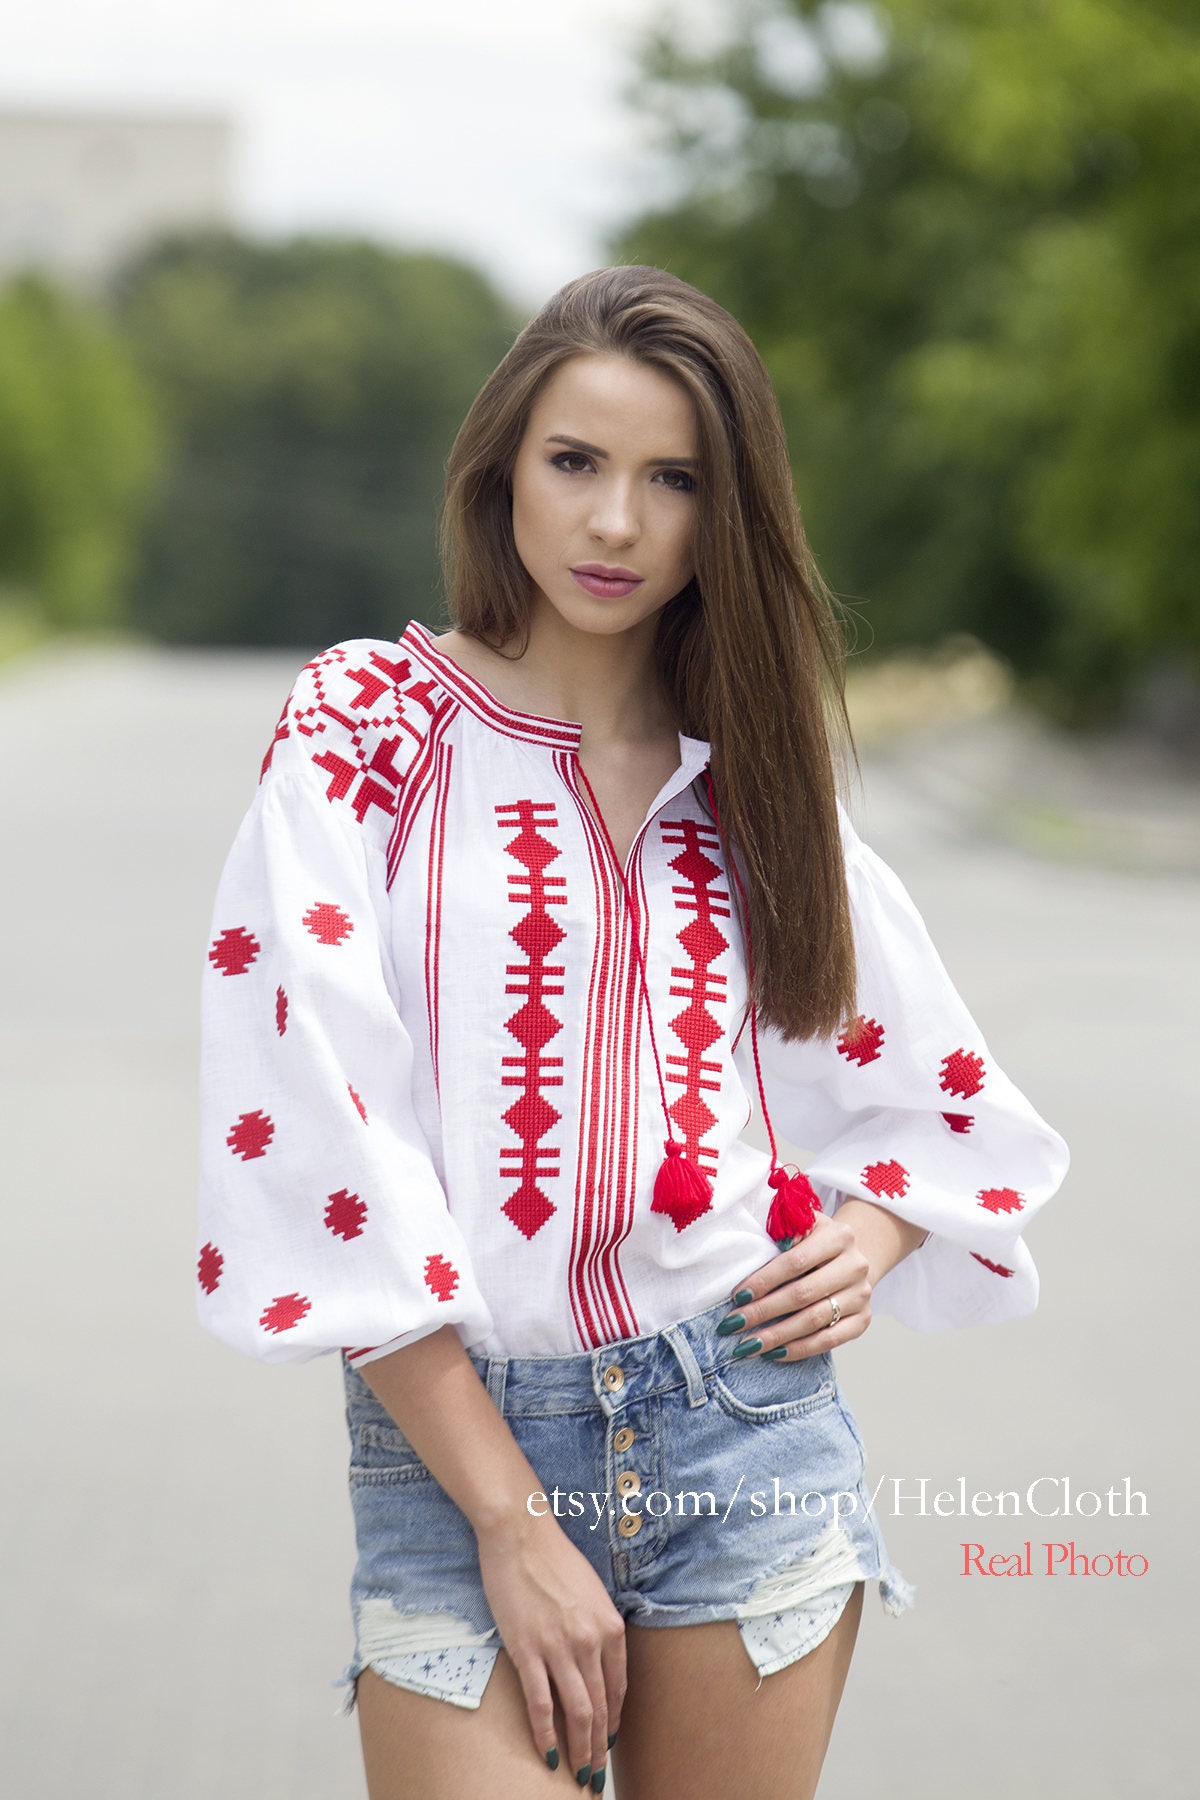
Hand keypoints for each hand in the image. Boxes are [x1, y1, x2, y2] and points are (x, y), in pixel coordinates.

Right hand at [476, 1505, 625, 1783]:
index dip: (614, 1719)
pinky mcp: (528, 1650)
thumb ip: (597, 1627)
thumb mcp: (590, 1592)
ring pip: (577, 1712)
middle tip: (594, 1773)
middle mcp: (591, 1641)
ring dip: (579, 1749)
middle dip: (598, 1745)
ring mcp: (559, 1647)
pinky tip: (548, 1753)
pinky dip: (546, 1733)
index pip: (618, 1687)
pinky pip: (541, 1703)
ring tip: (577, 1774)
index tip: (608, 1739)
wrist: (520, 1534)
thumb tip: (596, 1661)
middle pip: (600, 1706)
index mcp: (610, 1626)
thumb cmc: (553, 1558)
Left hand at [721, 1210, 873, 1360]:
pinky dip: (800, 1349)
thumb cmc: (814, 1243)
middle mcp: (855, 1265)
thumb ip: (782, 1230)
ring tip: (748, 1344)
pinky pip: (829, 1340)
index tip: (737, 1296)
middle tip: (733, 1324)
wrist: (851, 1258)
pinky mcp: (863, 1320)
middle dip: (763, 1311)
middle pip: (803, 1294)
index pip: (795, 1262)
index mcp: (839, 1236)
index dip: (764, 1280)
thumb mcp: (801, 1226)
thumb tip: (759, 1250)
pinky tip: (774, 1353)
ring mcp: (861, 1294)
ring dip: (777, 1335)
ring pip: (814, 1320)